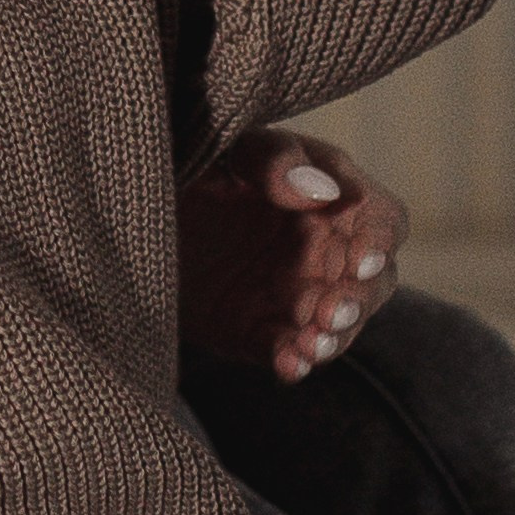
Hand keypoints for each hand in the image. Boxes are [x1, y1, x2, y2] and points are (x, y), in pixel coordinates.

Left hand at [177, 128, 406, 383]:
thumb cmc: (195, 162)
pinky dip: (293, 360)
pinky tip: (289, 365)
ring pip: (337, 323)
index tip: (360, 259)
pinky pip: (289, 350)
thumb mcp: (228, 150)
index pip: (382, 220)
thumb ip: (274, 161)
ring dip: (332, 337)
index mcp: (330, 195)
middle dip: (357, 300)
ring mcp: (298, 293)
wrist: (132, 213)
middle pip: (373, 281)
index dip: (380, 240)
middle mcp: (326, 248)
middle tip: (330, 312)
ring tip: (312, 345)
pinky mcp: (264, 330)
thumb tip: (322, 191)